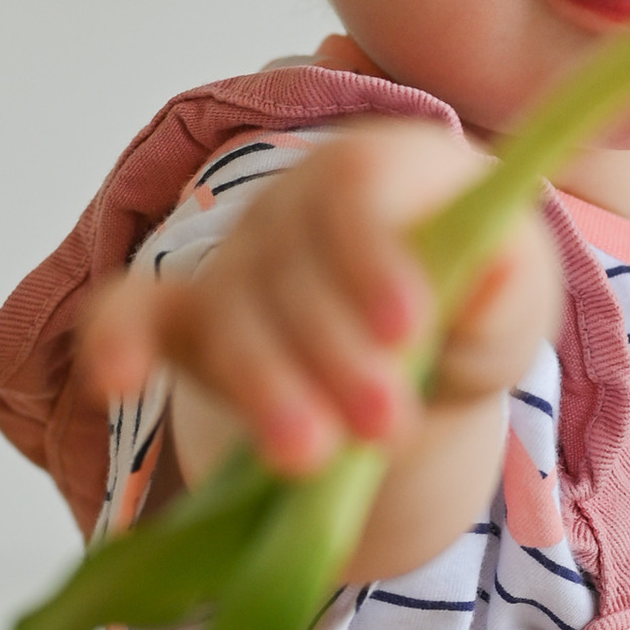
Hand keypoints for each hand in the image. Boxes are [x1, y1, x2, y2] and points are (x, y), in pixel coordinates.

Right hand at [80, 120, 561, 480]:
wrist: (420, 327)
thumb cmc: (471, 295)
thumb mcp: (514, 290)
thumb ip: (509, 287)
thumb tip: (495, 273)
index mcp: (378, 169)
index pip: (357, 193)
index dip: (373, 260)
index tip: (409, 330)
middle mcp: (294, 208)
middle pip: (292, 271)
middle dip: (335, 354)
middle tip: (386, 426)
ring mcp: (237, 261)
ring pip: (229, 314)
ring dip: (262, 386)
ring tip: (307, 459)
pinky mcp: (187, 317)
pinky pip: (132, 314)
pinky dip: (115, 342)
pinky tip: (116, 382)